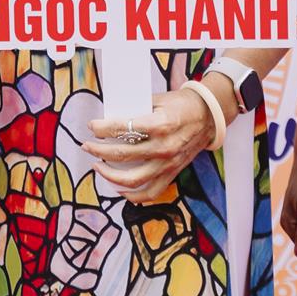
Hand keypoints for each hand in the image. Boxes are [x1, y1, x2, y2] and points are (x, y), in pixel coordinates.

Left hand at [85, 87, 215, 203]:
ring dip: (110, 174)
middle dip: (98, 150)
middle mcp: (163, 147)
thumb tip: (109, 116)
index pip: (122, 128)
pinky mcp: (172, 173)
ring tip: (97, 166)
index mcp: (160, 124)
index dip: (102, 128)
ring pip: (132, 179)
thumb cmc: (182, 105)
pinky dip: (133, 195)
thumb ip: (136, 109)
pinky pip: (150, 192)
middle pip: (122, 154)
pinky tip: (119, 189)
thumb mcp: (158, 100)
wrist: (209, 117)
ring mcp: (168, 163)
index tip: (92, 125)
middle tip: (86, 145)